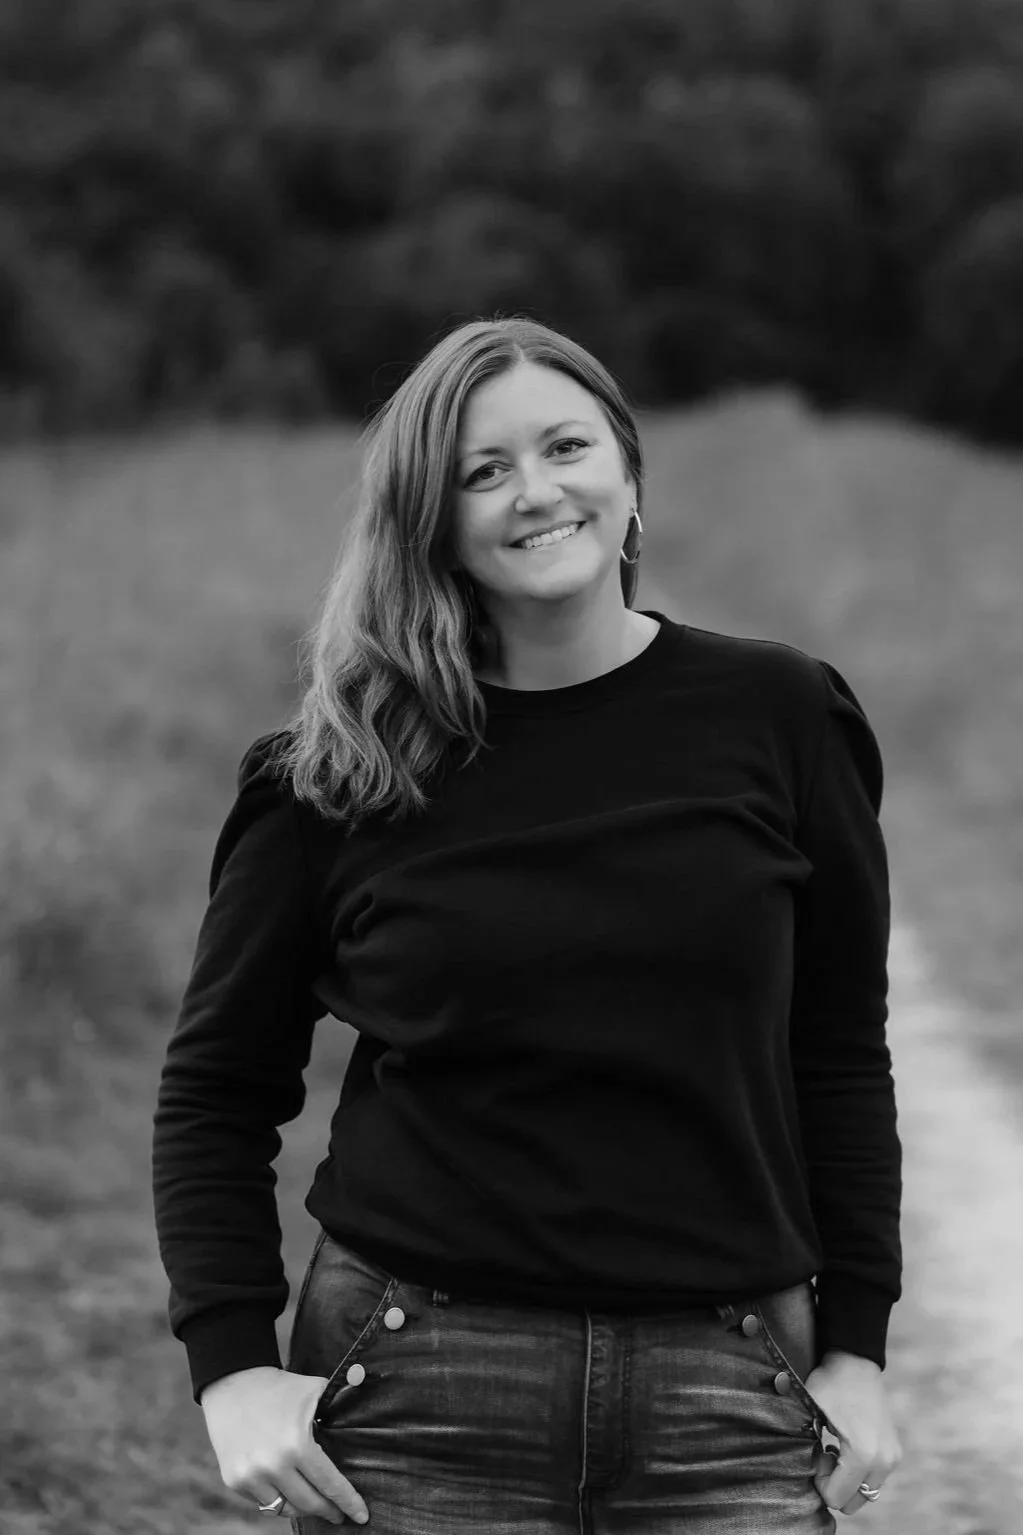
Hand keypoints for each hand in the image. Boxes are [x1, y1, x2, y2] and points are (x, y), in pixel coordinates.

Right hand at [200, 1365, 369, 1524]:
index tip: (361, 1516)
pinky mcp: (234, 1481)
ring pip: (285, 1509)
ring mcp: (250, 1477)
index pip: (329, 1484)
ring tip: (315, 1503)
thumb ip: (343, 1396)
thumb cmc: (281, 1388)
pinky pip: (264, 1502)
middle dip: (329, 1511)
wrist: (233, 1384)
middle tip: (340, 1514)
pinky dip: (279, 1501)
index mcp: (297, 1445)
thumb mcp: (315, 1389)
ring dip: (304, 1509)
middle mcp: (272, 1466)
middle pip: (309, 1503)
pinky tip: (289, 1493)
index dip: (348, 1502)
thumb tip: (367, 1386)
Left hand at [804, 1350, 901, 1515]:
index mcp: (863, 1456)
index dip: (818, 1482)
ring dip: (846, 1480)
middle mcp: (884, 1462)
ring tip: (833, 1449)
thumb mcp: (810, 1415)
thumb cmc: (829, 1385)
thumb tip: (798, 1475)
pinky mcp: (894, 1453)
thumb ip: (805, 1450)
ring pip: (864, 1493)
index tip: (815, 1453)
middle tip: (823, 1453)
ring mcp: (892, 1458)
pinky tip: (846, 1448)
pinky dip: (857, 1473)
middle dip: (833, 1485)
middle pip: (852, 1503)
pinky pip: (873, 1479)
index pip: (836, 1498)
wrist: (855, 1362)